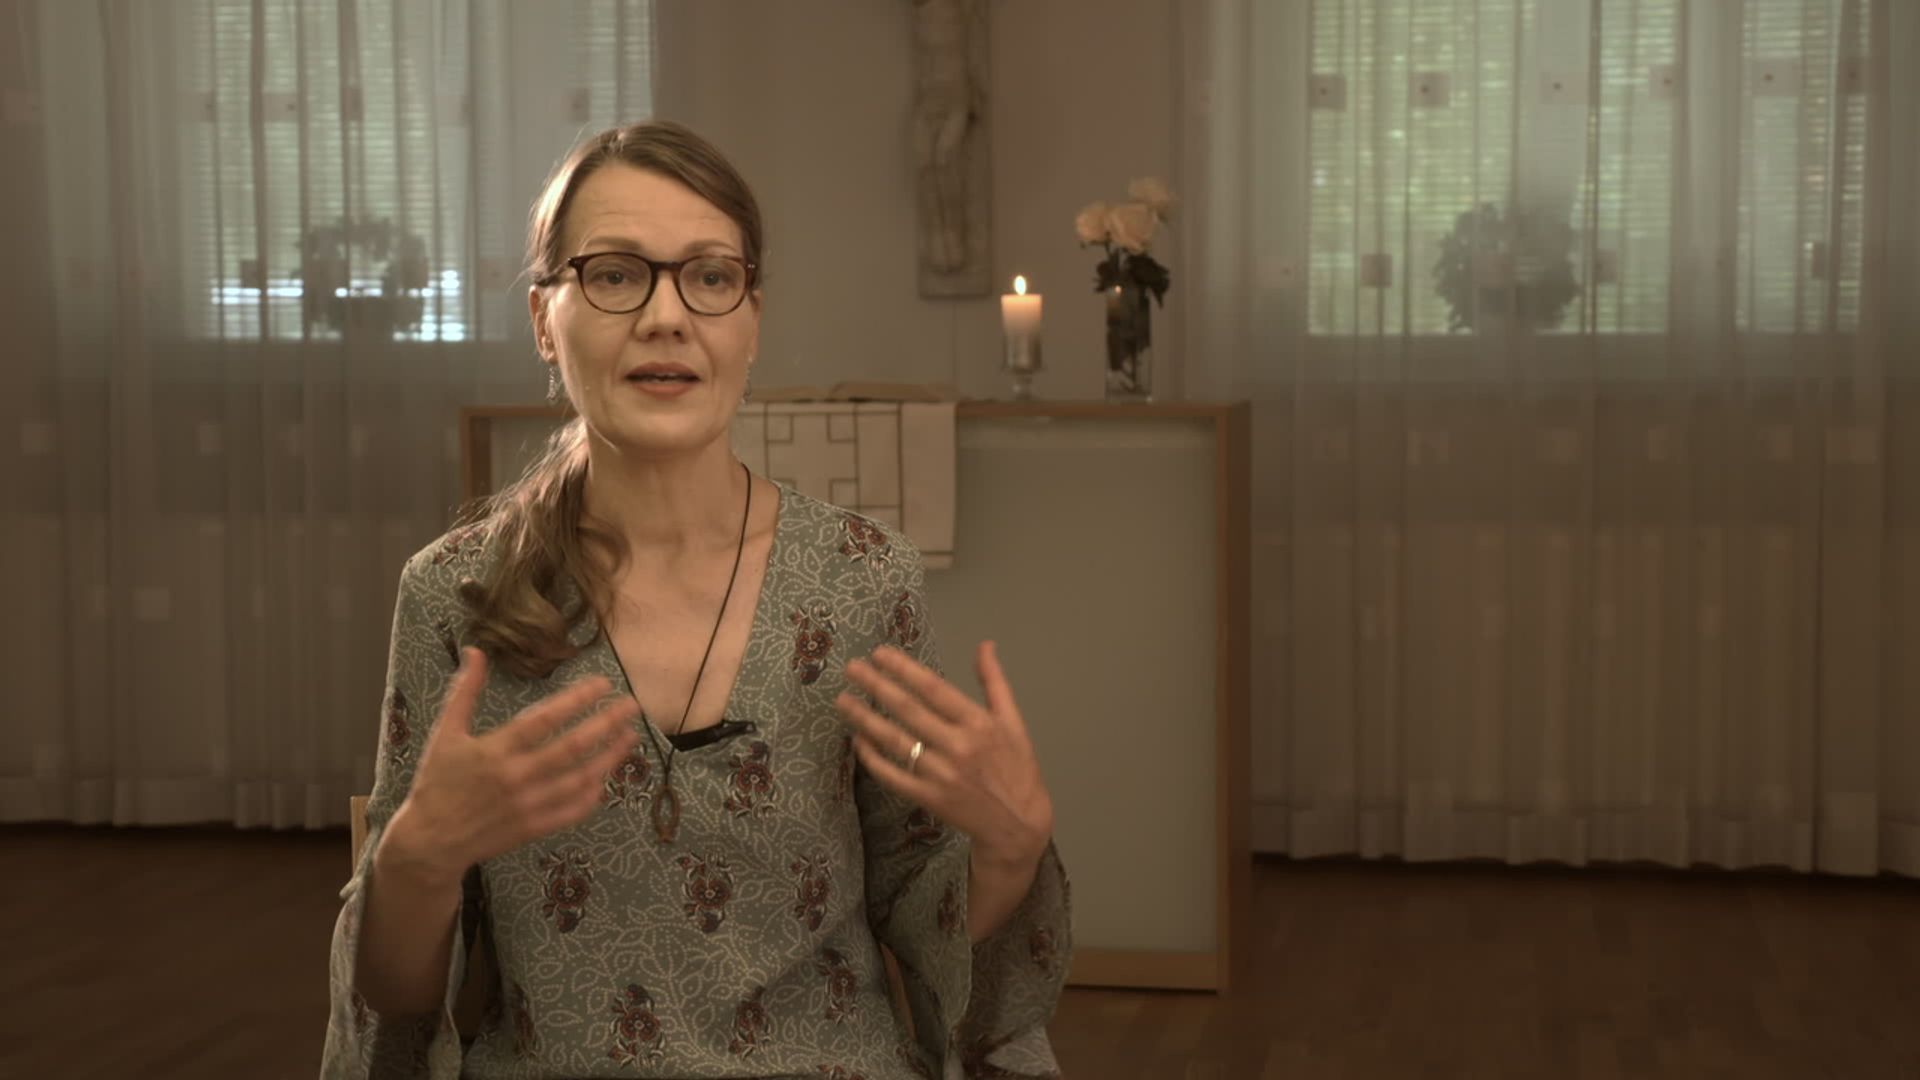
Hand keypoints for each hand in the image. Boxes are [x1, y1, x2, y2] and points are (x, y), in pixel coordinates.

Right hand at [381, 648, 641, 884]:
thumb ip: (464, 691)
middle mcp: (516, 776)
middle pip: (572, 747)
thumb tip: (476, 651)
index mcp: (495, 750)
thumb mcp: (445, 733)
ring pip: (579, 779)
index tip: (602, 683)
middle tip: (632, 706)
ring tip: (631, 736)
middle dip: (606, 724)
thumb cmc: (437, 782)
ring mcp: (528, 805)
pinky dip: (593, 794)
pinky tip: (608, 778)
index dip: (576, 700)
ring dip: (610, 757)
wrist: (430, 841)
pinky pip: (572, 811)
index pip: (544, 719)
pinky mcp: (533, 828)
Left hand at [835, 641, 1053, 867]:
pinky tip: (858, 740)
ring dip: (865, 719)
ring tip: (843, 700)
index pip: (933, 689)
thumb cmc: (1017, 768)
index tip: (879, 653)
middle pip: (908, 710)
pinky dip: (872, 758)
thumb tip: (985, 644)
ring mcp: (941, 775)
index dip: (904, 669)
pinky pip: (893, 776)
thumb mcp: (1013, 721)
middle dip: (876, 686)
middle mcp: (958, 746)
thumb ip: (995, 681)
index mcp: (979, 723)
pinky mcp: (928, 799)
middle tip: (851, 668)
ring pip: (895, 741)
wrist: (1018, 824)